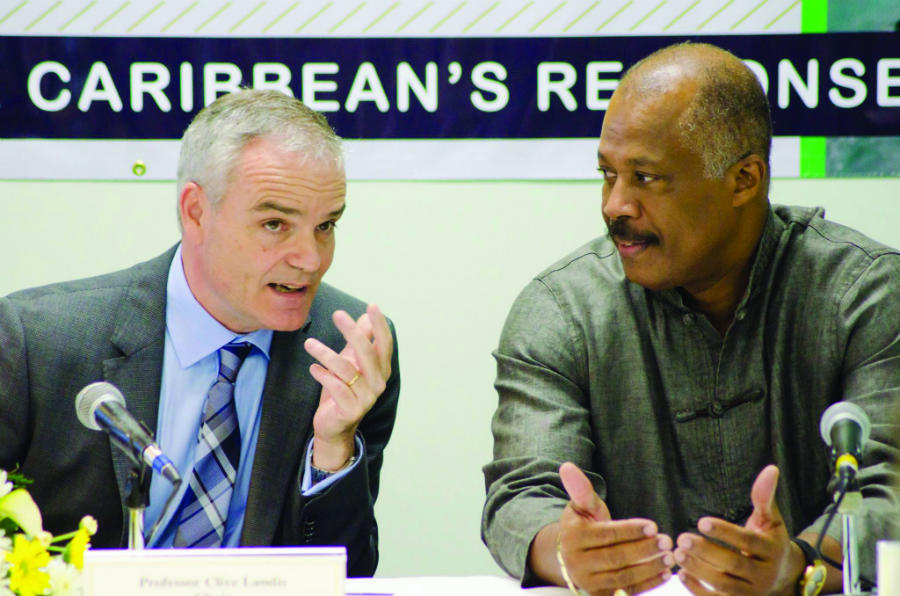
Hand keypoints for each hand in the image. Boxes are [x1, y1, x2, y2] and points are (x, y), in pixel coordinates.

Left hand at [304, 304, 392, 470]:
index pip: (385, 344)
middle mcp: (378, 383)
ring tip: (309, 344)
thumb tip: (364, 316)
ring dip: (326, 354)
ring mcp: (365, 398)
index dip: (380, 325)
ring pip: (347, 370)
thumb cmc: (343, 390)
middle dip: (352, 331)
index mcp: (381, 370)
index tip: (372, 306)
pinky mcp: (350, 410)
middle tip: (337, 314)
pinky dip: (323, 376)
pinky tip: (313, 369)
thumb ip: (360, 341)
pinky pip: (335, 387)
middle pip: (367, 352)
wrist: (335, 426)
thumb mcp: (352, 363)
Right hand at [552, 462, 672, 594]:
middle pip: (616, 557)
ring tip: (670, 557)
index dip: (631, 530)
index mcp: (573, 537)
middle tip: (667, 541)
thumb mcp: (580, 507)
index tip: (653, 525)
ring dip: (650, 568)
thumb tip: (567, 466)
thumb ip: (581, 489)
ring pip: (623, 577)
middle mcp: (577, 563)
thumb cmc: (582, 526)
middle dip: (644, 550)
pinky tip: (664, 574)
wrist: (568, 557)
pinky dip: (647, 585)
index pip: (607, 534)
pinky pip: (626, 592)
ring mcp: (588, 583)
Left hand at [675, 465, 803, 595]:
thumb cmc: (769, 541)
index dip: (725, 532)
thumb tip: (771, 468)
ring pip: (724, 585)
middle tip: (682, 538)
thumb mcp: (770, 520)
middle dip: (706, 552)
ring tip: (677, 554)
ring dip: (698, 570)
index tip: (701, 521)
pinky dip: (698, 591)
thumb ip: (764, 497)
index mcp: (772, 550)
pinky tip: (680, 575)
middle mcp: (764, 574)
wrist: (784, 577)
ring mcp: (752, 593)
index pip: (747, 542)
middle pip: (733, 565)